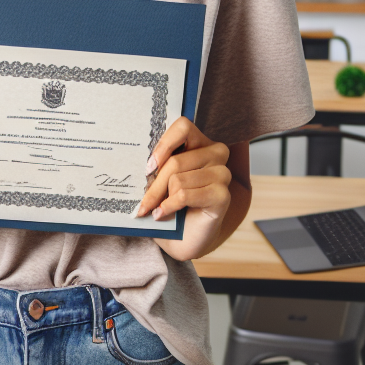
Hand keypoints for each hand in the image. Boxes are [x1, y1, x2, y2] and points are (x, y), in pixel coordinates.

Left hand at [136, 119, 232, 257]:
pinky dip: (170, 206)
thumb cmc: (171, 203)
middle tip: (142, 202)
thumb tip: (141, 163)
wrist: (183, 238)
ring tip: (156, 209)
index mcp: (200, 142)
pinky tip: (163, 214)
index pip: (183, 126)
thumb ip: (157, 165)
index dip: (163, 144)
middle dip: (154, 184)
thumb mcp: (161, 179)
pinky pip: (185, 195)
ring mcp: (222, 174)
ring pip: (178, 179)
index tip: (149, 166)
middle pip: (175, 161)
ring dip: (161, 198)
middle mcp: (216, 154)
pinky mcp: (223, 195)